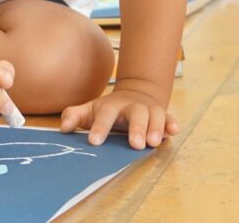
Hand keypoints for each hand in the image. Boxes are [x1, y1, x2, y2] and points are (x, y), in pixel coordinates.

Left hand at [60, 80, 178, 149]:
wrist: (135, 93)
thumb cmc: (109, 109)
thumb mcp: (90, 110)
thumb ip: (75, 116)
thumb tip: (64, 127)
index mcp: (112, 106)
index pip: (105, 114)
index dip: (99, 127)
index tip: (94, 141)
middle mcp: (132, 106)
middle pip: (135, 113)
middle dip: (136, 128)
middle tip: (135, 145)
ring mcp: (149, 109)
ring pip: (154, 115)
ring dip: (155, 128)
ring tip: (153, 143)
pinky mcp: (163, 115)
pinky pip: (169, 117)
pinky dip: (171, 123)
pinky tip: (174, 131)